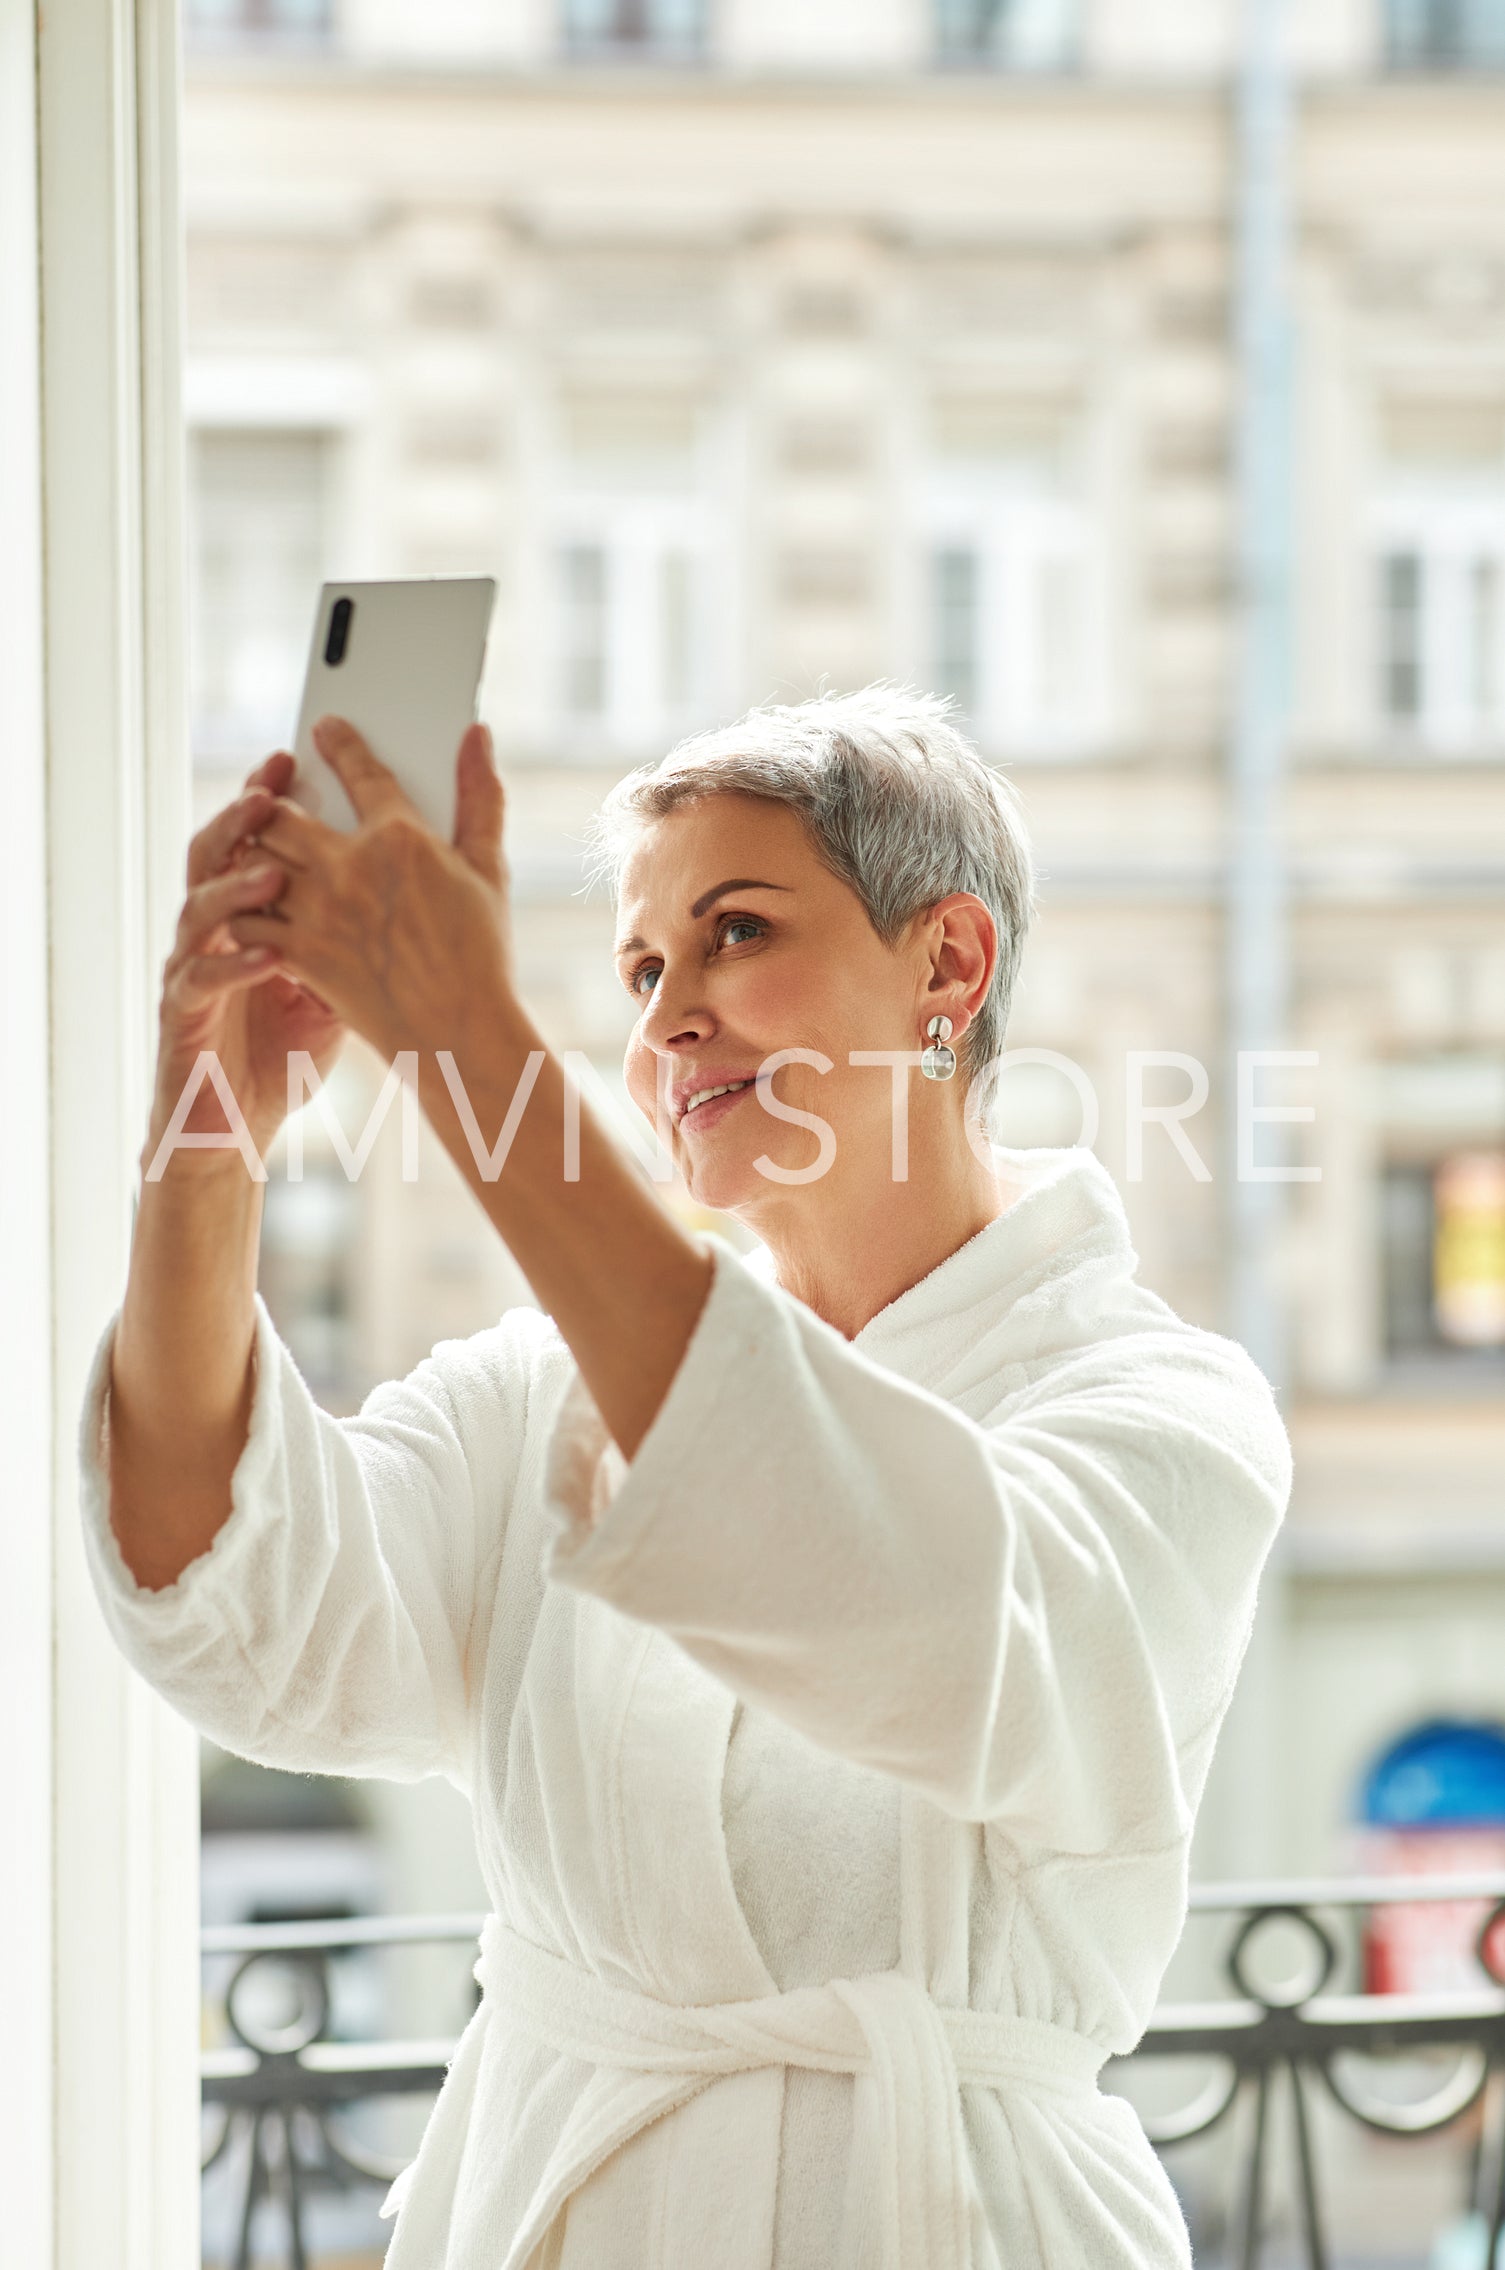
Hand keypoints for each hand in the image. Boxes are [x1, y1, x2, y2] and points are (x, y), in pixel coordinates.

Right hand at [147, 750, 346, 1168]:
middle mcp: (212, 929)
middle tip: (273, 790)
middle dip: (242, 820)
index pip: (252, 838)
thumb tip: (411, 879)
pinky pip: (200, 980)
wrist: (237, 1120)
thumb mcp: (333, 981)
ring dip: (235, 885)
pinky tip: (269, 954)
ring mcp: (192, 968)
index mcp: (248, 913)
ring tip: (272, 869)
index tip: (294, 756)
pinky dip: (233, 964)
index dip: (265, 796)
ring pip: (198, 909)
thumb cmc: (283, 1048)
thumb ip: (357, 928)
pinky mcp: (183, 1015)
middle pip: (214, 855)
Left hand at [224, 715, 515, 1066]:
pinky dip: (244, 910)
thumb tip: (478, 735)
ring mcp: (318, 913)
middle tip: (275, 799)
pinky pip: (246, 919)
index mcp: (400, 838)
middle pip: (281, 812)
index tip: (323, 729)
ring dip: (250, 852)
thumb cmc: (481, 954)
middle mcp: (350, 867)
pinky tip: (256, 907)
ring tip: (258, 852)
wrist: (458, 1034)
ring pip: (252, 860)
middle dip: (272, 801)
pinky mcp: (299, 956)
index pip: (359, 769)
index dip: (338, 742)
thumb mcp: (488, 868)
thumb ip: (480, 796)